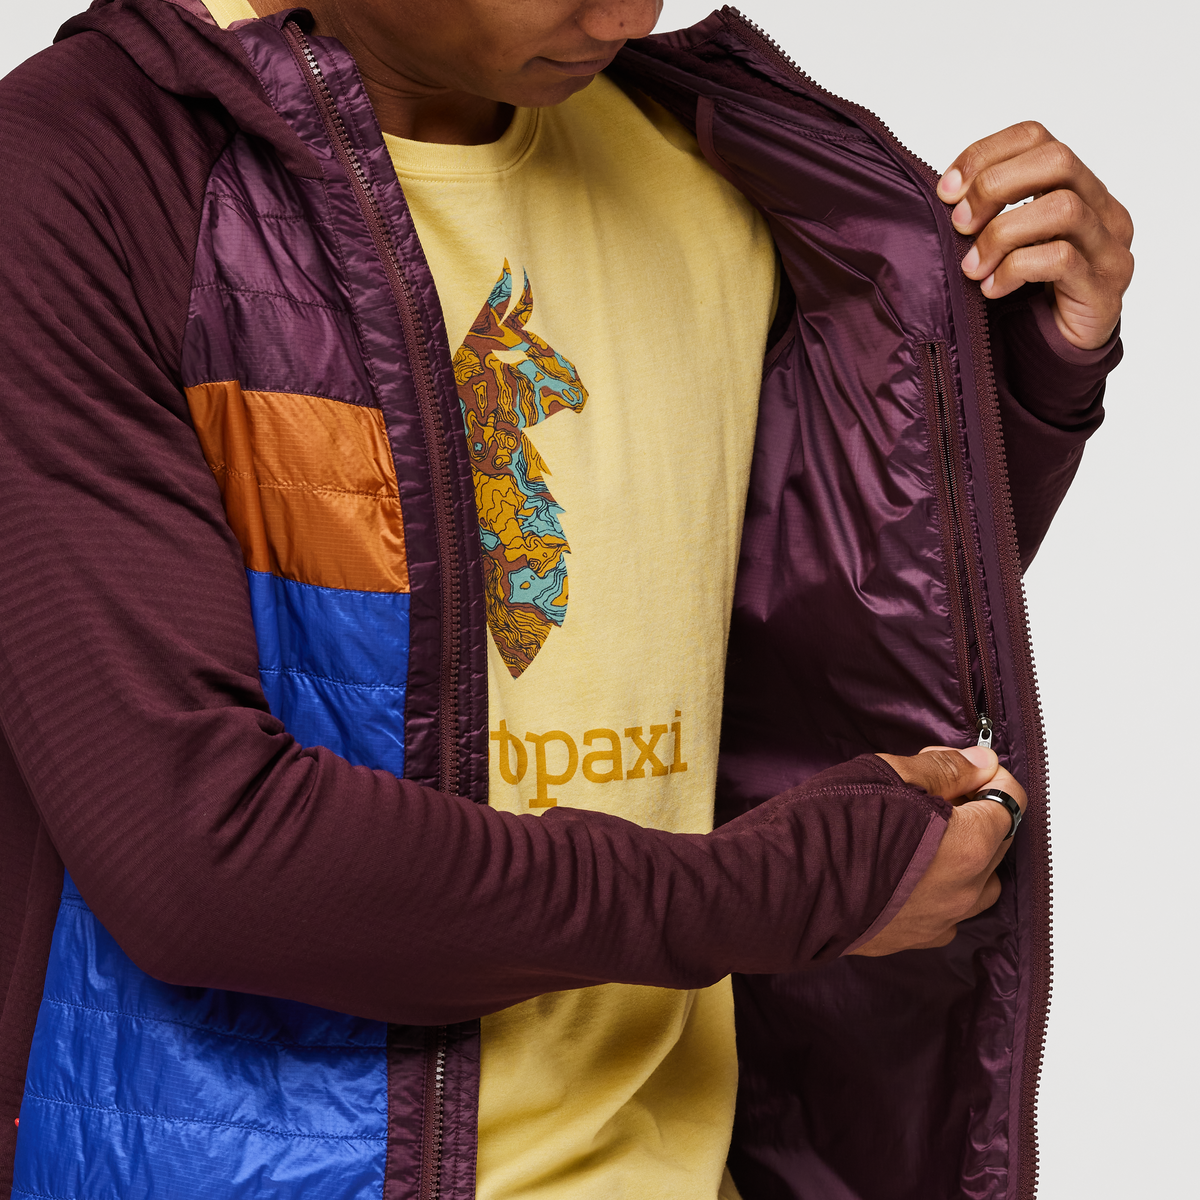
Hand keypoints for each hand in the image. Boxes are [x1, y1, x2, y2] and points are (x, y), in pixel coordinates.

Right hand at [847, 746, 1027, 955]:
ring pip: (979, 881)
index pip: (1010, 801)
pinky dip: (940, 886)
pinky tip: (904, 867)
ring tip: (920, 831)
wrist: (782, 888)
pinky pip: (948, 910)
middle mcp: (965, 889)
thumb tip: (979, 763)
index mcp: (968, 844)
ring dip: (964, 853)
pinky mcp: (913, 940)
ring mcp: (941, 920)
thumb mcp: (886, 775)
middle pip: (998, 841)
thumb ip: (944, 770)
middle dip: (974, 809)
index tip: (955, 767)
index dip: (985, 775)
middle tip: (928, 790)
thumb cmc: (829, 828)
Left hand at [936, 122, 1133, 350]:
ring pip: (1061, 209)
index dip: (985, 154)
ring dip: (1002, 235)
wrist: (1056, 353)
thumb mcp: (1004, 243)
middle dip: (994, 186)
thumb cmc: (1025, 293)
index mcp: (1078, 187)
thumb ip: (987, 213)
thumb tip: (942, 192)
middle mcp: (1103, 209)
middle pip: (1057, 159)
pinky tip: (992, 289)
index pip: (1037, 137)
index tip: (946, 189)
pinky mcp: (1104, 288)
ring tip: (971, 267)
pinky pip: (1060, 259)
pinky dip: (1015, 270)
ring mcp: (1110, 248)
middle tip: (959, 224)